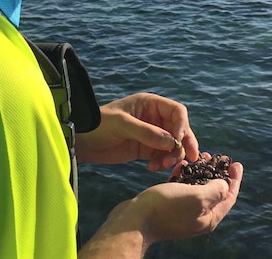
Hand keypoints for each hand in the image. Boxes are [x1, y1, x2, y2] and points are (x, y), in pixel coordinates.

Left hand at [75, 93, 198, 170]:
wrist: (82, 141)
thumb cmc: (99, 124)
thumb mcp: (122, 125)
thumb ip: (146, 132)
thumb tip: (172, 142)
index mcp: (150, 104)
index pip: (177, 111)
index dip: (183, 125)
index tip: (180, 141)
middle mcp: (154, 118)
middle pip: (180, 130)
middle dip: (184, 144)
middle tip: (189, 159)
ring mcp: (151, 134)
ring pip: (173, 145)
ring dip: (172, 156)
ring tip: (161, 165)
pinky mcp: (146, 149)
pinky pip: (162, 156)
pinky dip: (162, 163)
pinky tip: (152, 168)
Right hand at [79, 159, 243, 257]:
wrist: (135, 221)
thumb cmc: (167, 208)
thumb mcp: (197, 197)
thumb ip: (215, 190)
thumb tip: (225, 185)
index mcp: (209, 217)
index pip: (229, 197)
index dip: (235, 179)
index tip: (236, 163)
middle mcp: (198, 216)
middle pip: (214, 192)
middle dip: (217, 173)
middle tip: (216, 157)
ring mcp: (182, 212)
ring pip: (196, 188)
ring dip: (200, 172)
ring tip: (200, 157)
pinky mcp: (168, 206)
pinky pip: (180, 188)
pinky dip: (184, 176)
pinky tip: (180, 164)